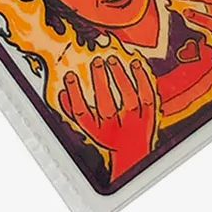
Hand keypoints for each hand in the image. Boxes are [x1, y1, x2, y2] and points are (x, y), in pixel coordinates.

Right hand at [58, 57, 155, 179]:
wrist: (132, 151)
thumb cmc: (108, 134)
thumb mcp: (88, 126)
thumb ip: (73, 110)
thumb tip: (62, 93)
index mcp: (97, 132)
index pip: (82, 114)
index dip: (74, 94)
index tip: (69, 75)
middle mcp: (116, 130)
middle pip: (106, 107)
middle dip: (100, 83)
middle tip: (96, 61)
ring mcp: (134, 123)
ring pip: (129, 100)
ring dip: (120, 77)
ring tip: (112, 60)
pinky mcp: (149, 116)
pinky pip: (147, 96)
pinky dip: (142, 79)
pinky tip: (134, 64)